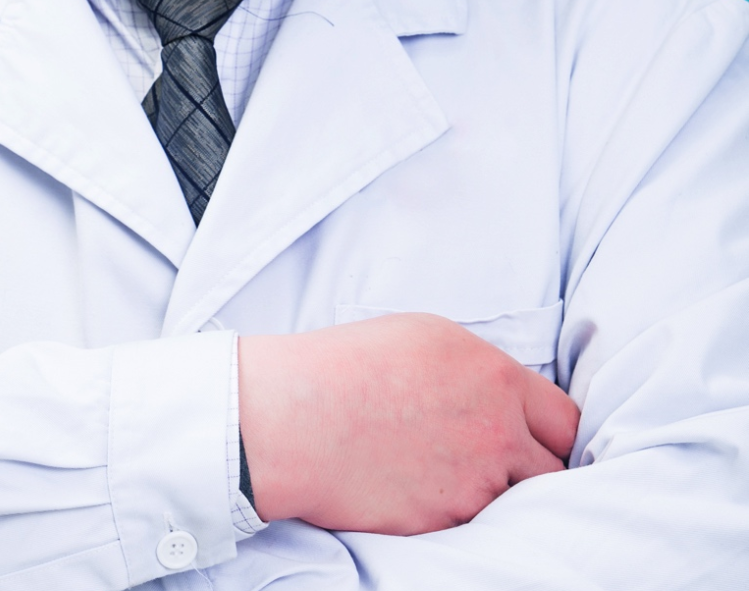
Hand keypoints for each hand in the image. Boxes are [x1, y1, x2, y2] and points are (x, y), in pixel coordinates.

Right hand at [238, 312, 578, 534]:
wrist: (294, 418)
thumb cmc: (350, 364)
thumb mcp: (427, 337)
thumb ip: (481, 369)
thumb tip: (507, 396)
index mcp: (494, 377)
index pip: (566, 420)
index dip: (556, 432)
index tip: (543, 438)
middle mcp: (495, 432)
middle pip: (554, 471)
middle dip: (537, 469)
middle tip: (506, 463)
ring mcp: (472, 486)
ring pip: (514, 503)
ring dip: (495, 492)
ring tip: (450, 472)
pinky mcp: (443, 524)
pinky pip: (470, 524)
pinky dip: (455, 511)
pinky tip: (421, 488)